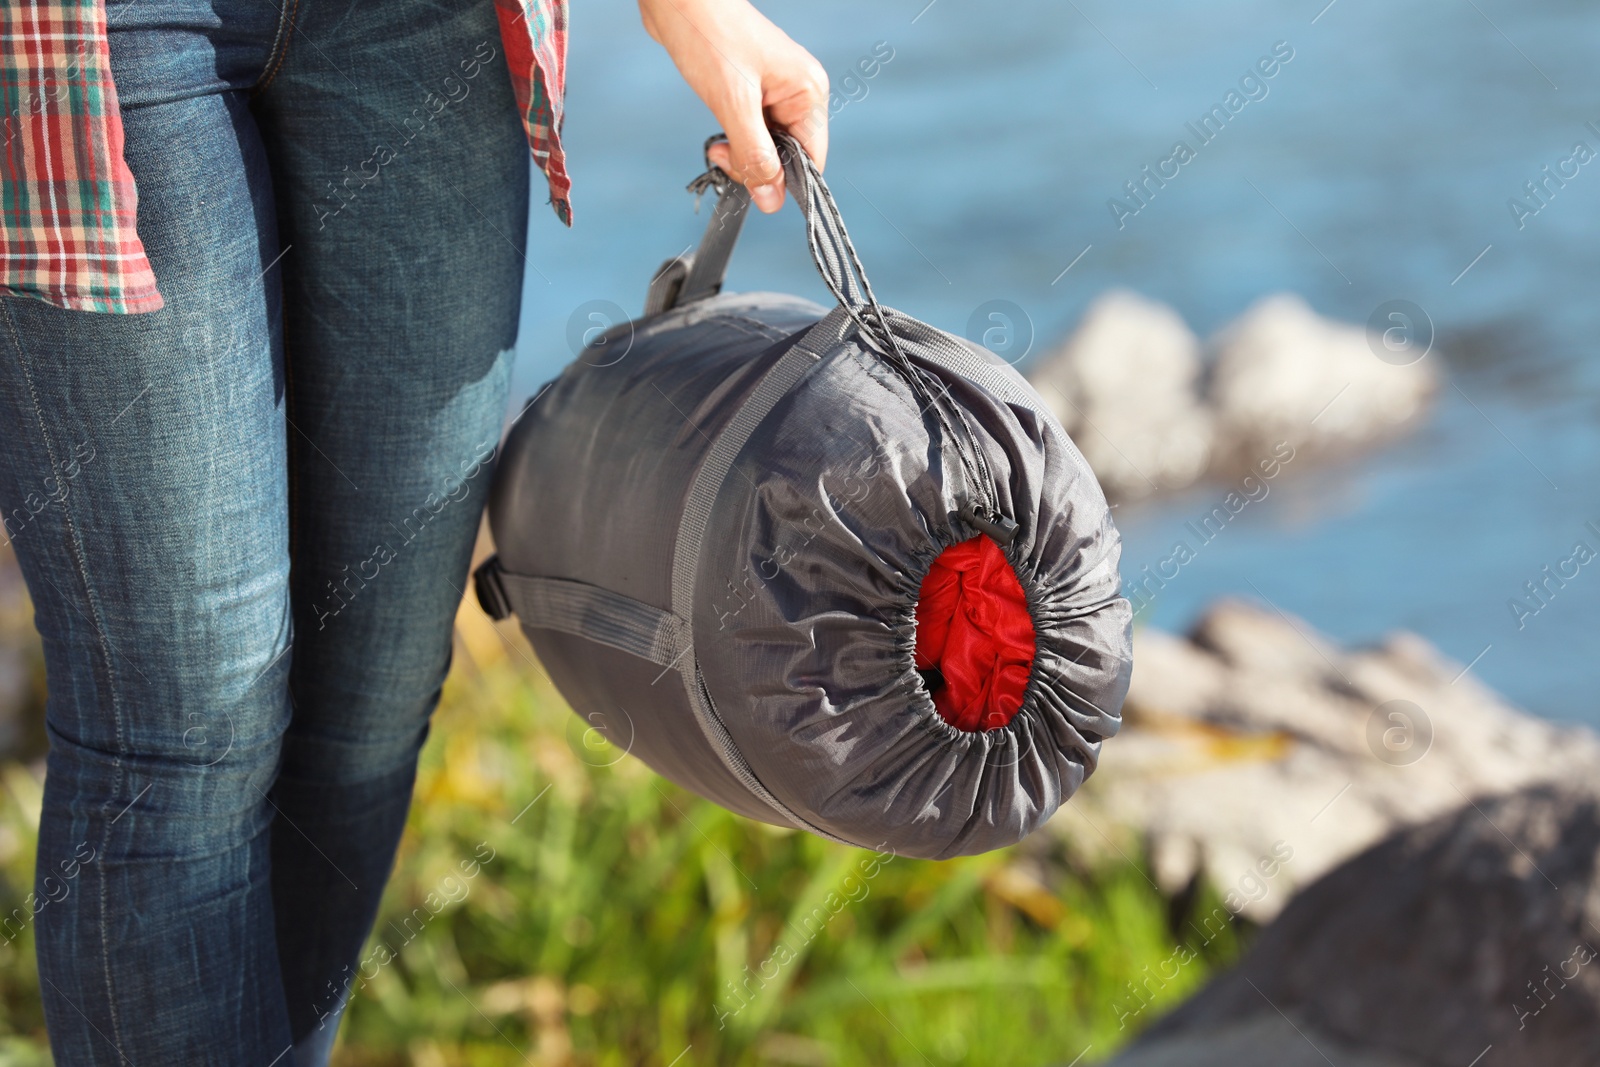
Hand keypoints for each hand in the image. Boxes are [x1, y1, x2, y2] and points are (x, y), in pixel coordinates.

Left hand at [638, 0, 828, 212]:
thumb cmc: (708, 36)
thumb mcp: (733, 105)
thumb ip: (755, 156)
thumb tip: (772, 200)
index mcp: (807, 91)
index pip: (812, 159)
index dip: (785, 180)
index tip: (753, 185)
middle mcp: (798, 93)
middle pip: (789, 157)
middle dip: (756, 166)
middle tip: (723, 156)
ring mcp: (775, 92)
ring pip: (767, 148)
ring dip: (742, 156)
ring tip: (717, 145)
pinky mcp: (752, 93)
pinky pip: (752, 134)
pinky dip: (735, 142)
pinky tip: (719, 135)